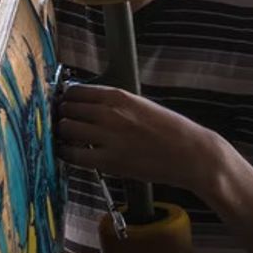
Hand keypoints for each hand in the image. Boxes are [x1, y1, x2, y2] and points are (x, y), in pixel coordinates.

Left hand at [55, 83, 220, 193]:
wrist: (190, 153)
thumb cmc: (169, 129)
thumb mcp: (140, 104)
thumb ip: (113, 103)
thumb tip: (88, 103)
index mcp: (117, 96)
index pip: (75, 91)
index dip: (67, 99)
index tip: (65, 105)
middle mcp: (109, 113)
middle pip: (67, 109)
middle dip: (63, 115)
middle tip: (64, 123)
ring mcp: (108, 137)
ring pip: (66, 129)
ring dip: (62, 133)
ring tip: (67, 138)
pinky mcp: (109, 161)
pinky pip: (73, 155)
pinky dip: (66, 153)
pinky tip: (69, 154)